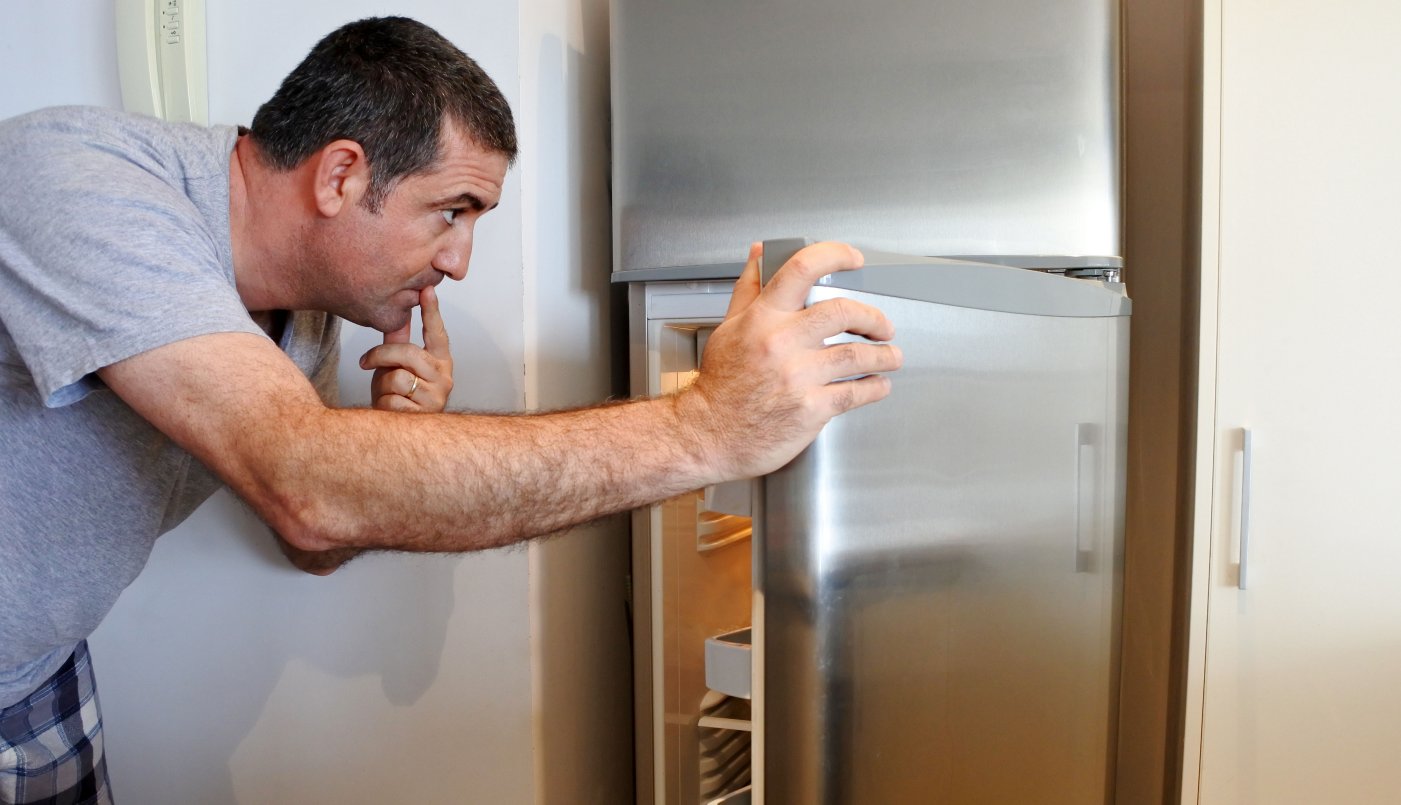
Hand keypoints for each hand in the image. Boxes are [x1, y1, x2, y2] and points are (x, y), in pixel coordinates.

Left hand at [360, 286, 453, 411]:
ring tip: (387, 393)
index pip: (437, 333)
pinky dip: (382, 403)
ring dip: (382, 385)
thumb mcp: (401, 367)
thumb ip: (400, 345)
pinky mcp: (422, 415)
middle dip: (380, 355)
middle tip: (365, 362)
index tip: (427, 289)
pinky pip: (391, 399)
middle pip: (409, 353)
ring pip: (397, 377)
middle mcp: (444, 378)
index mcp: (440, 361)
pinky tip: (389, 409)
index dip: (432, 311)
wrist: (402, 431)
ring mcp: (435, 397)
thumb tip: (395, 315)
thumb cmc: (403, 397)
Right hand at [679, 241, 902, 480]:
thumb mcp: (729, 327)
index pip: (802, 269)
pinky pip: (855, 393)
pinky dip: (875, 387)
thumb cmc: (720, 385)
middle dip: (873, 318)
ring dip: (884, 356)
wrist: (708, 435)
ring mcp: (798, 377)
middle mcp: (781, 343)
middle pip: (844, 312)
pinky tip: (878, 385)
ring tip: (891, 357)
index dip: (835, 256)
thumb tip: (761, 254)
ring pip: (857, 355)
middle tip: (883, 326)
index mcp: (763, 318)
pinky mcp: (810, 409)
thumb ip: (749, 288)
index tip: (853, 260)